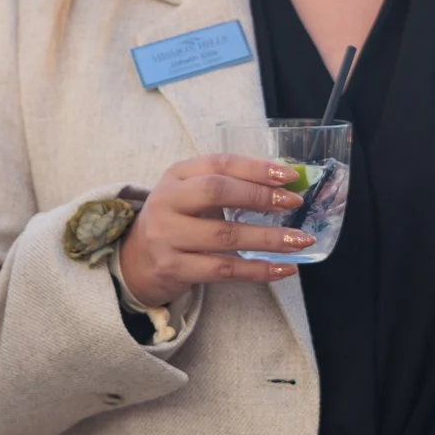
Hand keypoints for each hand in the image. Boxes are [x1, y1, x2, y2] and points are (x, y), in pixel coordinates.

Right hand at [115, 155, 310, 308]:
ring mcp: (167, 237)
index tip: (289, 177)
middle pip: (217, 192)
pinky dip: (257, 270)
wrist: (136, 261)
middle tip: (293, 204)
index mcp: (176, 175)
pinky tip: (283, 268)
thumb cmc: (176, 221)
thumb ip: (227, 186)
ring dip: (268, 239)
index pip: (219, 163)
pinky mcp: (174, 268)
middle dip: (260, 197)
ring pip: (224, 236)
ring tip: (299, 241)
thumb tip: (284, 186)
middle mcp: (167, 202)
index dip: (256, 168)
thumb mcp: (191, 194)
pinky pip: (224, 270)